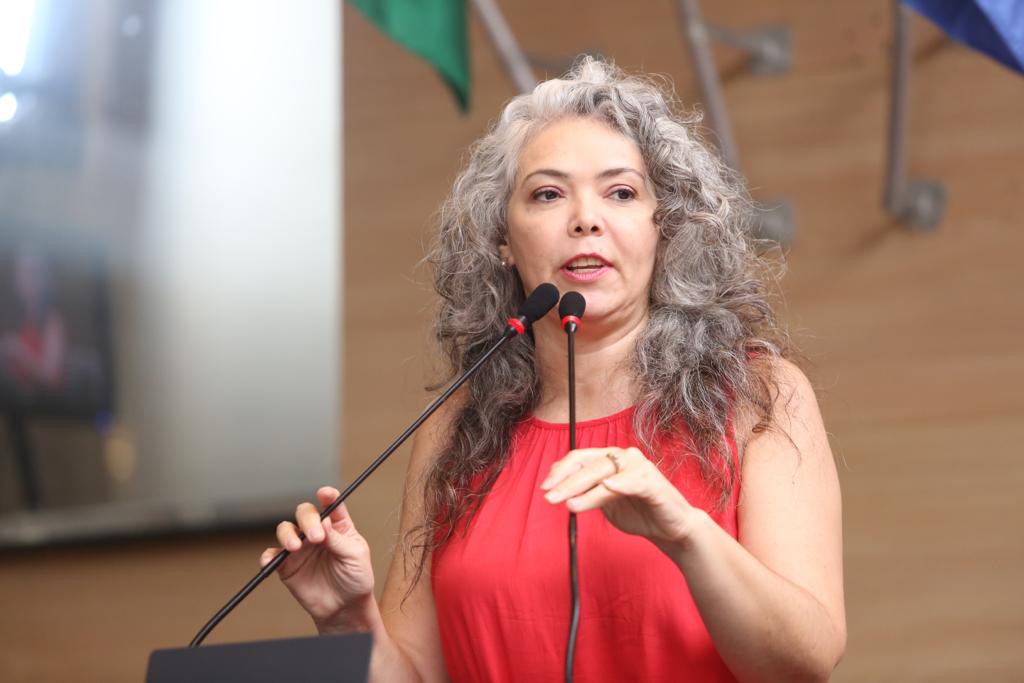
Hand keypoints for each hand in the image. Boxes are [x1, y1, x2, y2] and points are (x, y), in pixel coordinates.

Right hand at [260, 486, 375, 631]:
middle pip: (305, 513)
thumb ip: (338, 539)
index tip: (325, 494)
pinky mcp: (287, 565)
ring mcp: (301, 547)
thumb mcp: (355, 556)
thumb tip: (323, 522)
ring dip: (288, 534)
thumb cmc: (355, 579)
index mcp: (338, 526)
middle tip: (316, 537)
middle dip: (308, 520)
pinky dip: (268, 556)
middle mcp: (317, 532)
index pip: (331, 504)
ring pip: (286, 529)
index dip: (327, 495)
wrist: (344, 607)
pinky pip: (272, 555)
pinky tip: (272, 561)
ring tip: (295, 548)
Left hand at [540, 447, 697, 547]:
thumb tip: (561, 494)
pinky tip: (608, 486)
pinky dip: (620, 483)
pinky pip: (633, 482)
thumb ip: (587, 494)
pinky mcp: (652, 482)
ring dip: (585, 489)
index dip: (560, 471)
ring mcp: (639, 467)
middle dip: (566, 483)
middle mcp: (624, 457)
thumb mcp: (606, 504)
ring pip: (604, 473)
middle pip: (588, 465)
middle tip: (549, 498)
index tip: (544, 487)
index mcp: (610, 459)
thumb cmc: (639, 512)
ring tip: (569, 504)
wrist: (671, 528)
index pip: (579, 458)